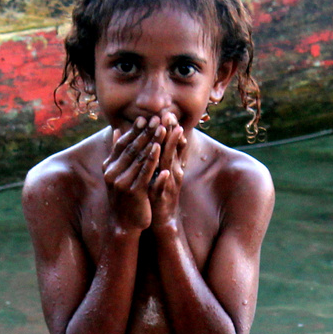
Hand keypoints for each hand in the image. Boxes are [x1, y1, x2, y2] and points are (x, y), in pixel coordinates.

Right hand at [102, 116, 162, 231]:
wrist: (125, 223)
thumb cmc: (124, 197)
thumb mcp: (118, 173)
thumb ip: (117, 152)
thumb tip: (116, 130)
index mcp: (109, 167)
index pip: (122, 144)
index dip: (133, 131)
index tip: (144, 118)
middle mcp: (113, 173)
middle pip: (131, 148)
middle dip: (145, 132)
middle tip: (156, 118)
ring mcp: (122, 182)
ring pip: (139, 158)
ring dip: (152, 141)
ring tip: (162, 128)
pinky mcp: (133, 192)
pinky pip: (145, 172)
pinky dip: (152, 159)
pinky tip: (159, 149)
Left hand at [149, 110, 186, 231]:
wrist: (162, 219)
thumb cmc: (159, 193)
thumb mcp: (161, 171)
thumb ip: (162, 156)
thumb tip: (162, 137)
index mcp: (170, 166)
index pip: (172, 145)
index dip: (171, 130)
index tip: (168, 114)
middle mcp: (172, 173)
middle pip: (173, 150)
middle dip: (172, 133)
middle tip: (170, 116)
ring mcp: (168, 185)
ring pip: (170, 165)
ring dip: (172, 150)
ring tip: (173, 134)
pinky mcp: (162, 198)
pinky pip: (163, 188)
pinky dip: (164, 180)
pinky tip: (164, 172)